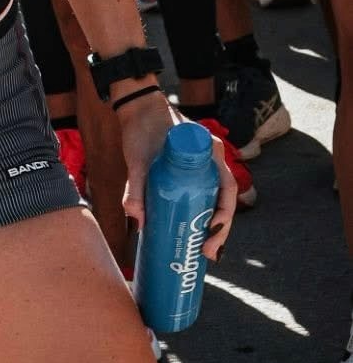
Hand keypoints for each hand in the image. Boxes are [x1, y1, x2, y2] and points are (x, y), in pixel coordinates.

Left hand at [118, 94, 234, 257]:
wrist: (136, 108)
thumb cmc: (141, 128)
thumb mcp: (138, 158)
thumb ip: (135, 186)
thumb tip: (137, 220)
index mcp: (209, 152)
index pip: (228, 187)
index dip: (225, 213)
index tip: (211, 232)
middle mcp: (211, 160)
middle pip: (224, 199)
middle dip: (220, 229)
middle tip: (207, 254)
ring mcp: (202, 166)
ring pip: (214, 199)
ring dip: (212, 225)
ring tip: (202, 251)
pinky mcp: (188, 172)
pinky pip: (201, 195)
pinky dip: (200, 214)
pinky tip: (192, 233)